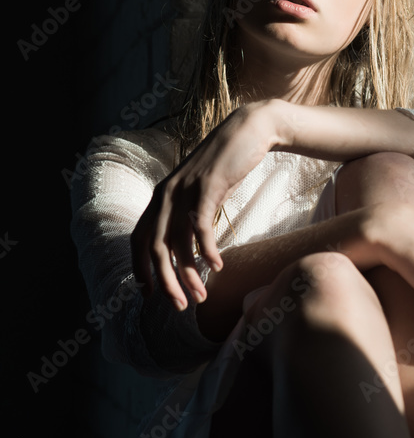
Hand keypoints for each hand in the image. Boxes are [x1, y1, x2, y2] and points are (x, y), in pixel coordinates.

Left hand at [131, 101, 276, 309]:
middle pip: (153, 248)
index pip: (138, 239)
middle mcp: (166, 194)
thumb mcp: (201, 193)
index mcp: (161, 197)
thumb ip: (189, 216)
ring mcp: (184, 190)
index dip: (140, 269)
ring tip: (199, 296)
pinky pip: (200, 226)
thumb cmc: (228, 166)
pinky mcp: (207, 186)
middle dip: (164, 282)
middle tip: (179, 306)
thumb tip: (188, 249)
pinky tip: (216, 267)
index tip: (150, 295)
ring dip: (187, 274)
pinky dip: (206, 251)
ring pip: (176, 242)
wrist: (249, 131)